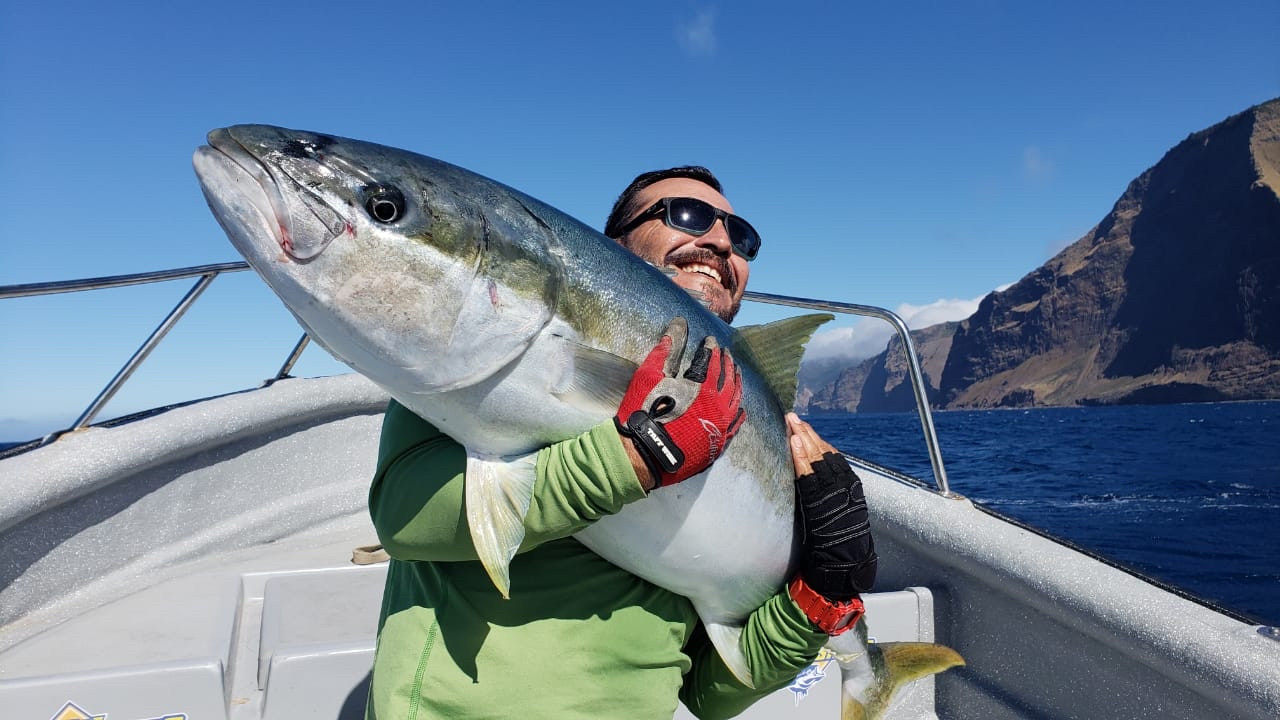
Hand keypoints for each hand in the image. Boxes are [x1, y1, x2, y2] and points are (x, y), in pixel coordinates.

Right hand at [615, 317, 745, 489]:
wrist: (644, 454)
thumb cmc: (643, 414)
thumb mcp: (648, 376)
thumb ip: (665, 350)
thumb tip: (678, 324)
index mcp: (702, 388)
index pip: (710, 361)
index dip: (710, 348)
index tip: (710, 340)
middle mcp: (718, 406)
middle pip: (728, 379)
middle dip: (727, 363)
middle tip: (727, 354)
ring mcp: (720, 426)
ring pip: (736, 401)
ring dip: (736, 385)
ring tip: (737, 374)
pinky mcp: (717, 444)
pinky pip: (735, 425)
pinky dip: (739, 414)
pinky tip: (740, 409)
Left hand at [787, 413, 876, 600]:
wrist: (843, 564)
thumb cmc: (835, 538)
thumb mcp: (833, 509)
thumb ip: (825, 490)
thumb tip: (807, 472)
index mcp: (850, 486)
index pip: (832, 456)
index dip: (817, 440)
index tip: (804, 427)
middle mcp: (845, 487)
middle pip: (824, 453)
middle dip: (808, 434)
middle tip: (793, 418)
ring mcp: (834, 494)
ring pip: (818, 461)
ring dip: (804, 440)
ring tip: (793, 425)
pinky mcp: (822, 502)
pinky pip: (810, 476)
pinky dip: (802, 459)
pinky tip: (794, 445)